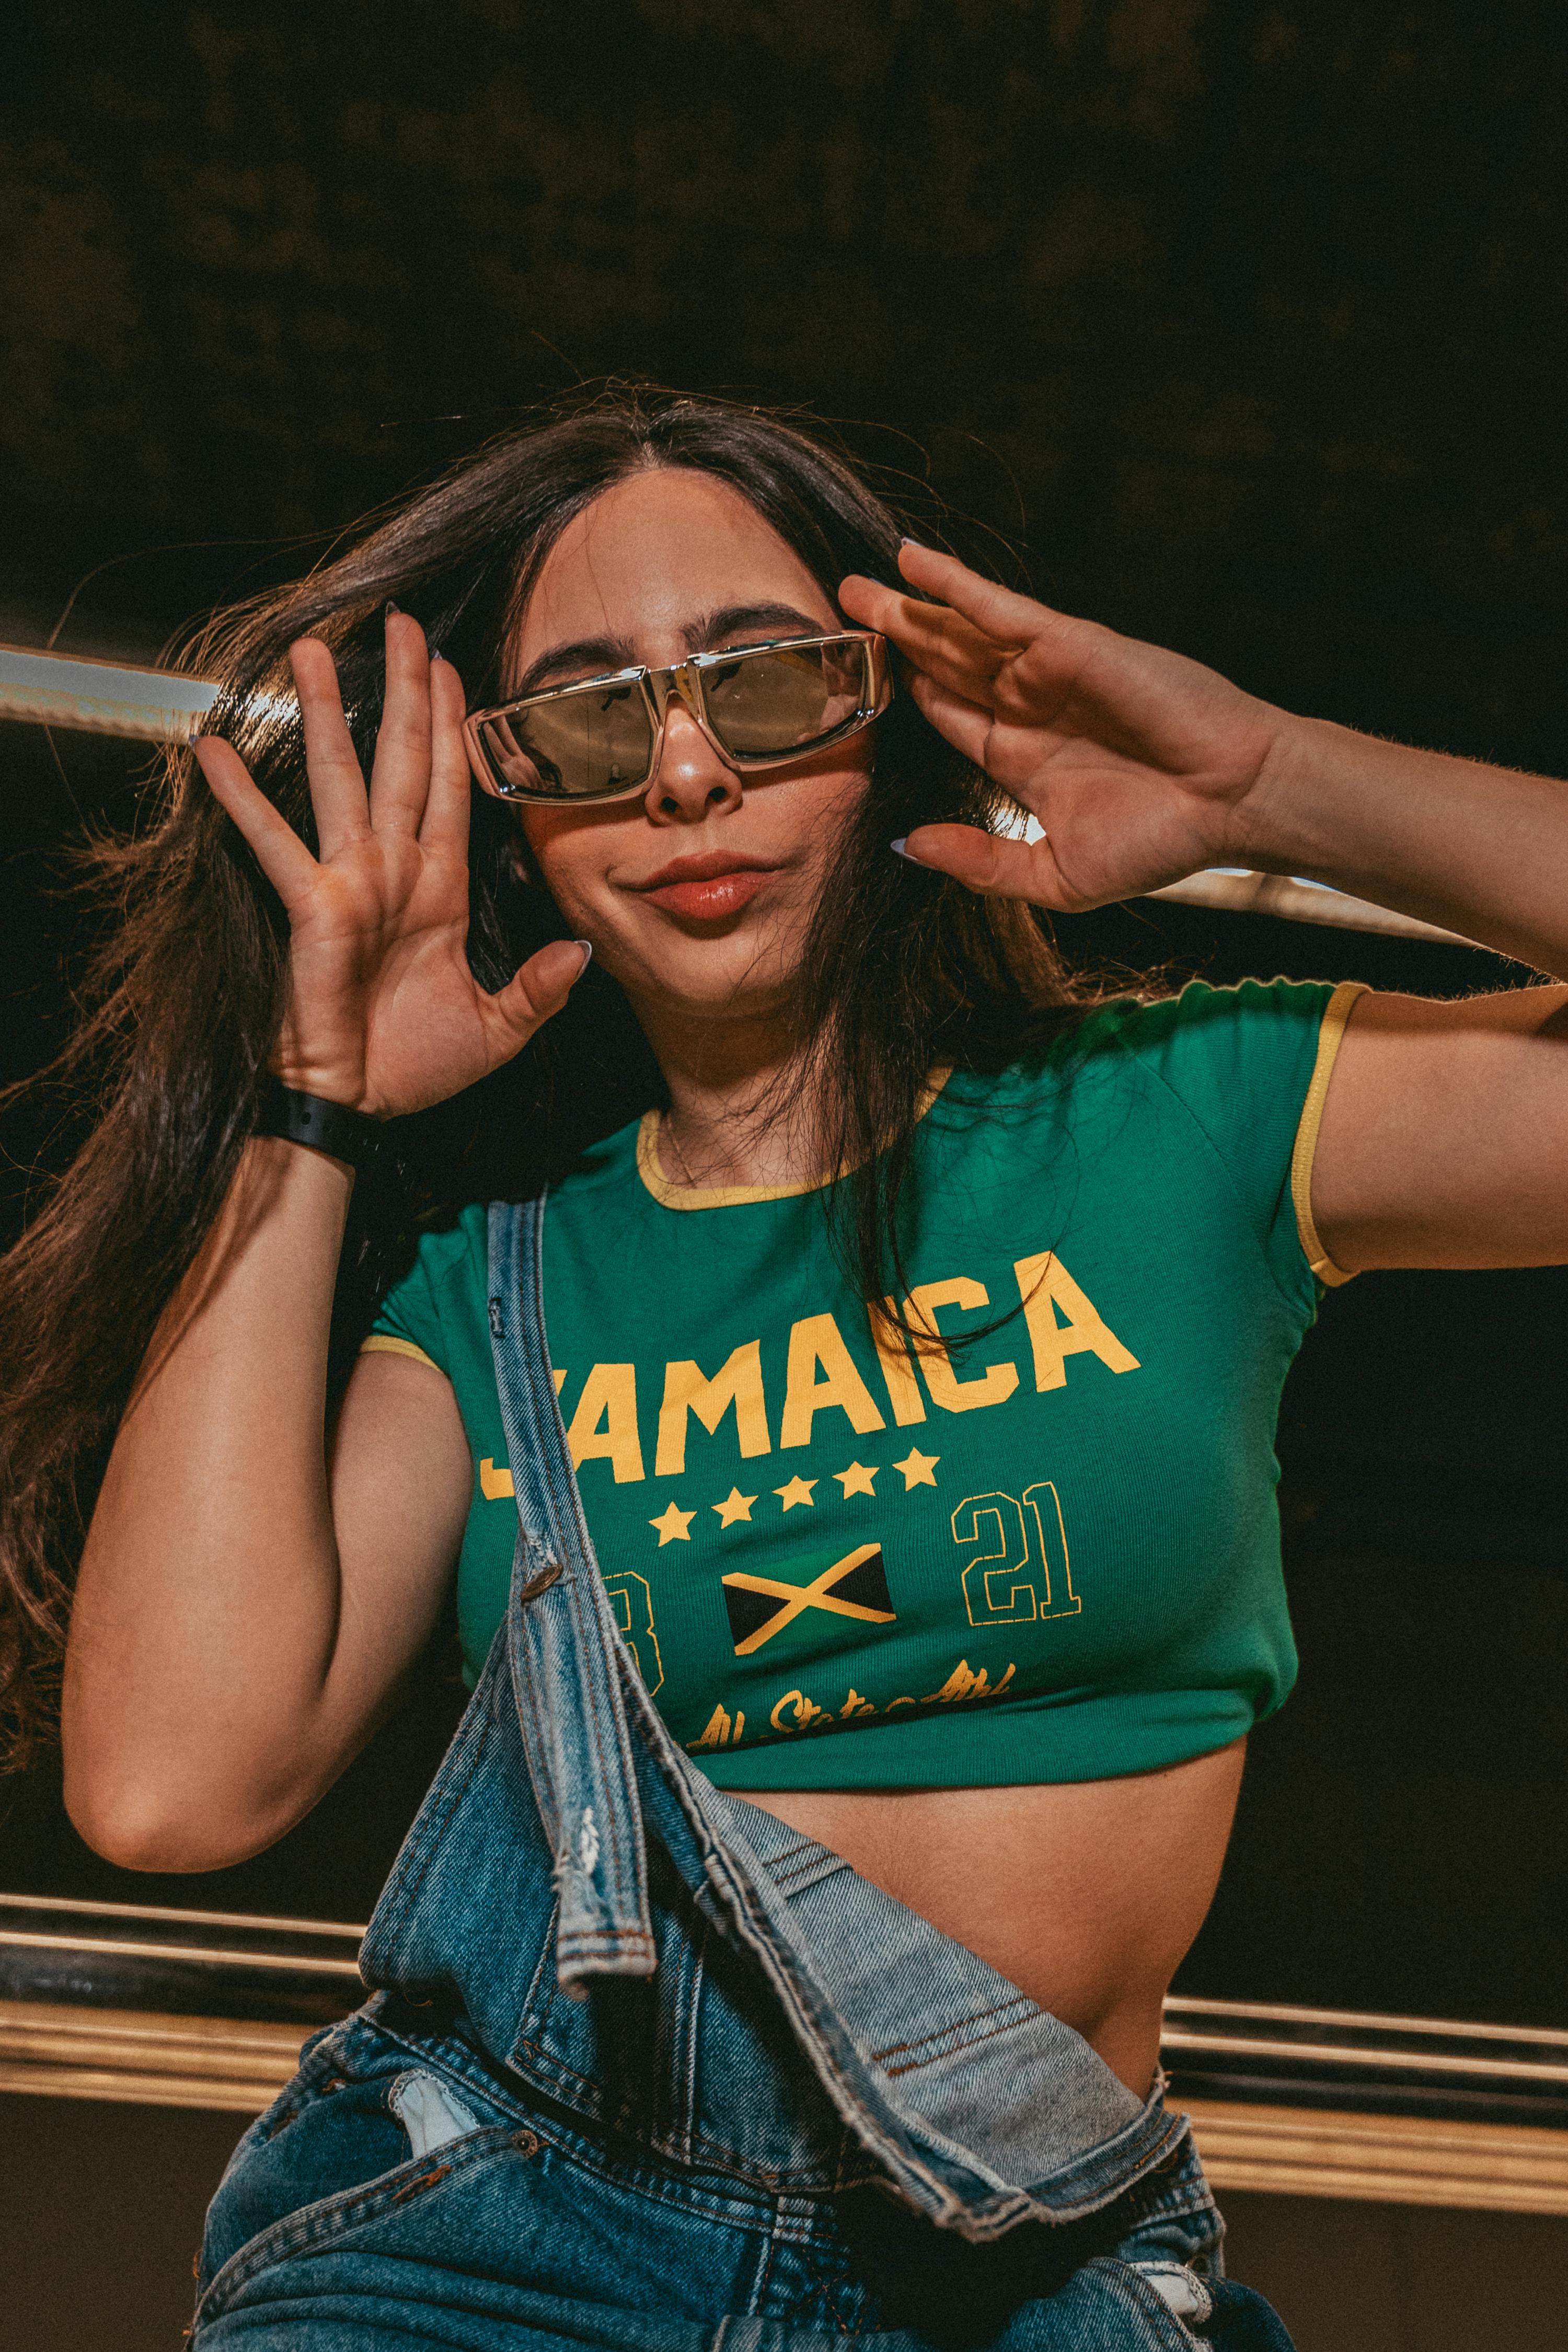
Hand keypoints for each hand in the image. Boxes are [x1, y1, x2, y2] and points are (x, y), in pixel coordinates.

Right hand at [193, 612, 586, 1115]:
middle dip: (405, 691)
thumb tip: (583, 954)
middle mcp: (393, 870)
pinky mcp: (312, 907)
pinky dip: (243, 797)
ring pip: (341, 778)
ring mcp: (349, 882)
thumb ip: (539, 989)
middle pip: (401, 760)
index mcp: (439, 889)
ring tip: (309, 648)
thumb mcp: (498, 1029)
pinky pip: (275, 843)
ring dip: (327, 712)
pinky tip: (213, 746)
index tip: (453, 668)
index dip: (451, 730)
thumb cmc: (414, 1067)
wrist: (359, 1108)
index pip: (449, 789)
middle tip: (403, 623)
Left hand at [838, 544, 1287, 909]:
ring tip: (855, 585)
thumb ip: (979, 861)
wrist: (1232, 804)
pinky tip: (911, 562)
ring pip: (960, 632)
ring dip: (908, 606)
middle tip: (838, 610)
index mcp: (1023, 756)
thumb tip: (905, 846)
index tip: (851, 680)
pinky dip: (954, 583)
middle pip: (943, 664)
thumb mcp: (1051, 875)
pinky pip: (997, 607)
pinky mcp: (1069, 644)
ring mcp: (1047, 671)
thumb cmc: (1159, 844)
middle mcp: (1030, 706)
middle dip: (893, 637)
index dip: (901, 694)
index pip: (947, 715)